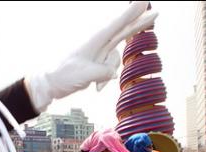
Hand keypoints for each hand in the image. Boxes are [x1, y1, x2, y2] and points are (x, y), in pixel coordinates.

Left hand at [25, 1, 157, 111]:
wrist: (50, 85)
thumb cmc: (64, 76)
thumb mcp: (85, 74)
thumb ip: (103, 72)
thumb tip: (114, 73)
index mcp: (94, 41)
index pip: (117, 25)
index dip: (131, 14)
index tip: (142, 1)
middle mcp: (98, 45)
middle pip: (123, 32)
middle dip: (138, 25)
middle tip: (155, 12)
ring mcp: (98, 54)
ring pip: (115, 59)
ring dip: (108, 74)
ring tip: (95, 85)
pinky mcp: (96, 64)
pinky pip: (110, 70)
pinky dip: (105, 79)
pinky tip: (96, 88)